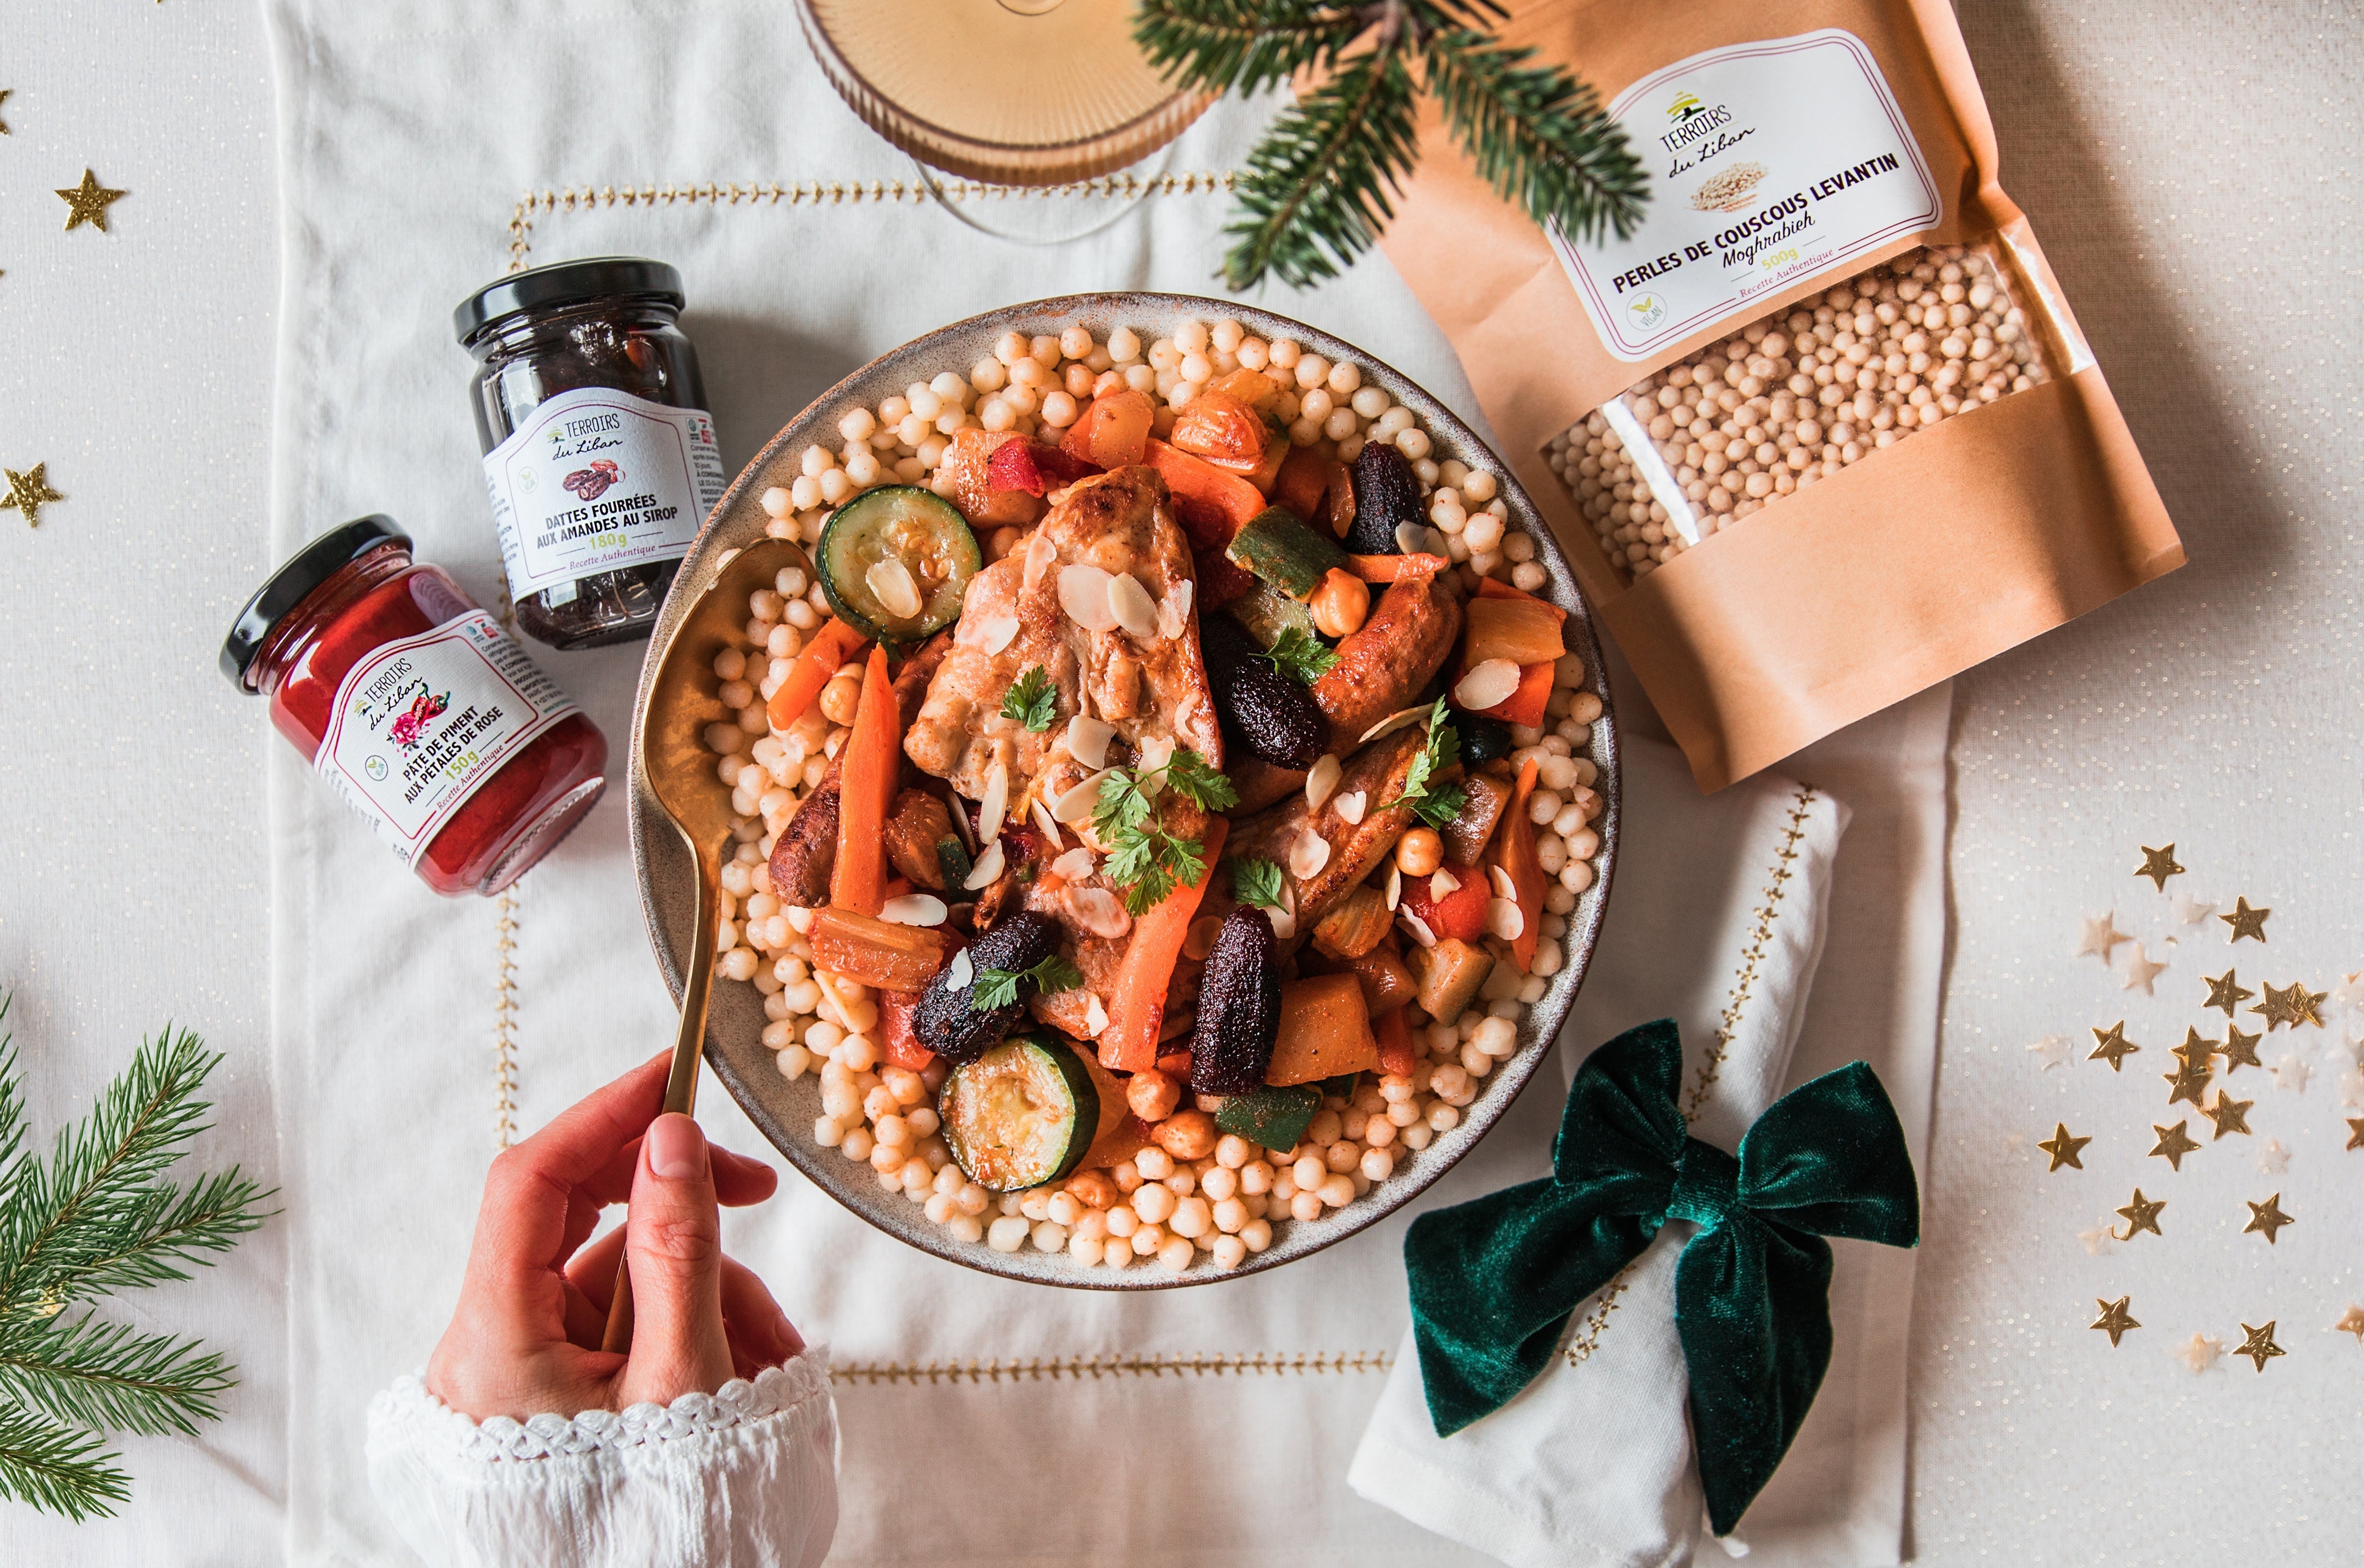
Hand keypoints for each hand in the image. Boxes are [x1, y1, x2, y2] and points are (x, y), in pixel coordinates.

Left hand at [425, 1051, 801, 1421]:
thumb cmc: (651, 1521)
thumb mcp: (681, 1377)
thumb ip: (678, 1249)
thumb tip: (670, 1137)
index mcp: (494, 1343)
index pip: (532, 1181)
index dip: (602, 1114)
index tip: (674, 1071)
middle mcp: (490, 1351)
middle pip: (579, 1226)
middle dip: (678, 1209)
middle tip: (756, 1188)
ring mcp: (523, 1376)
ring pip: (622, 1282)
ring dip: (709, 1291)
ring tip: (771, 1346)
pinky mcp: (556, 1396)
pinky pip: (628, 1329)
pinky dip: (694, 1331)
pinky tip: (750, 1364)